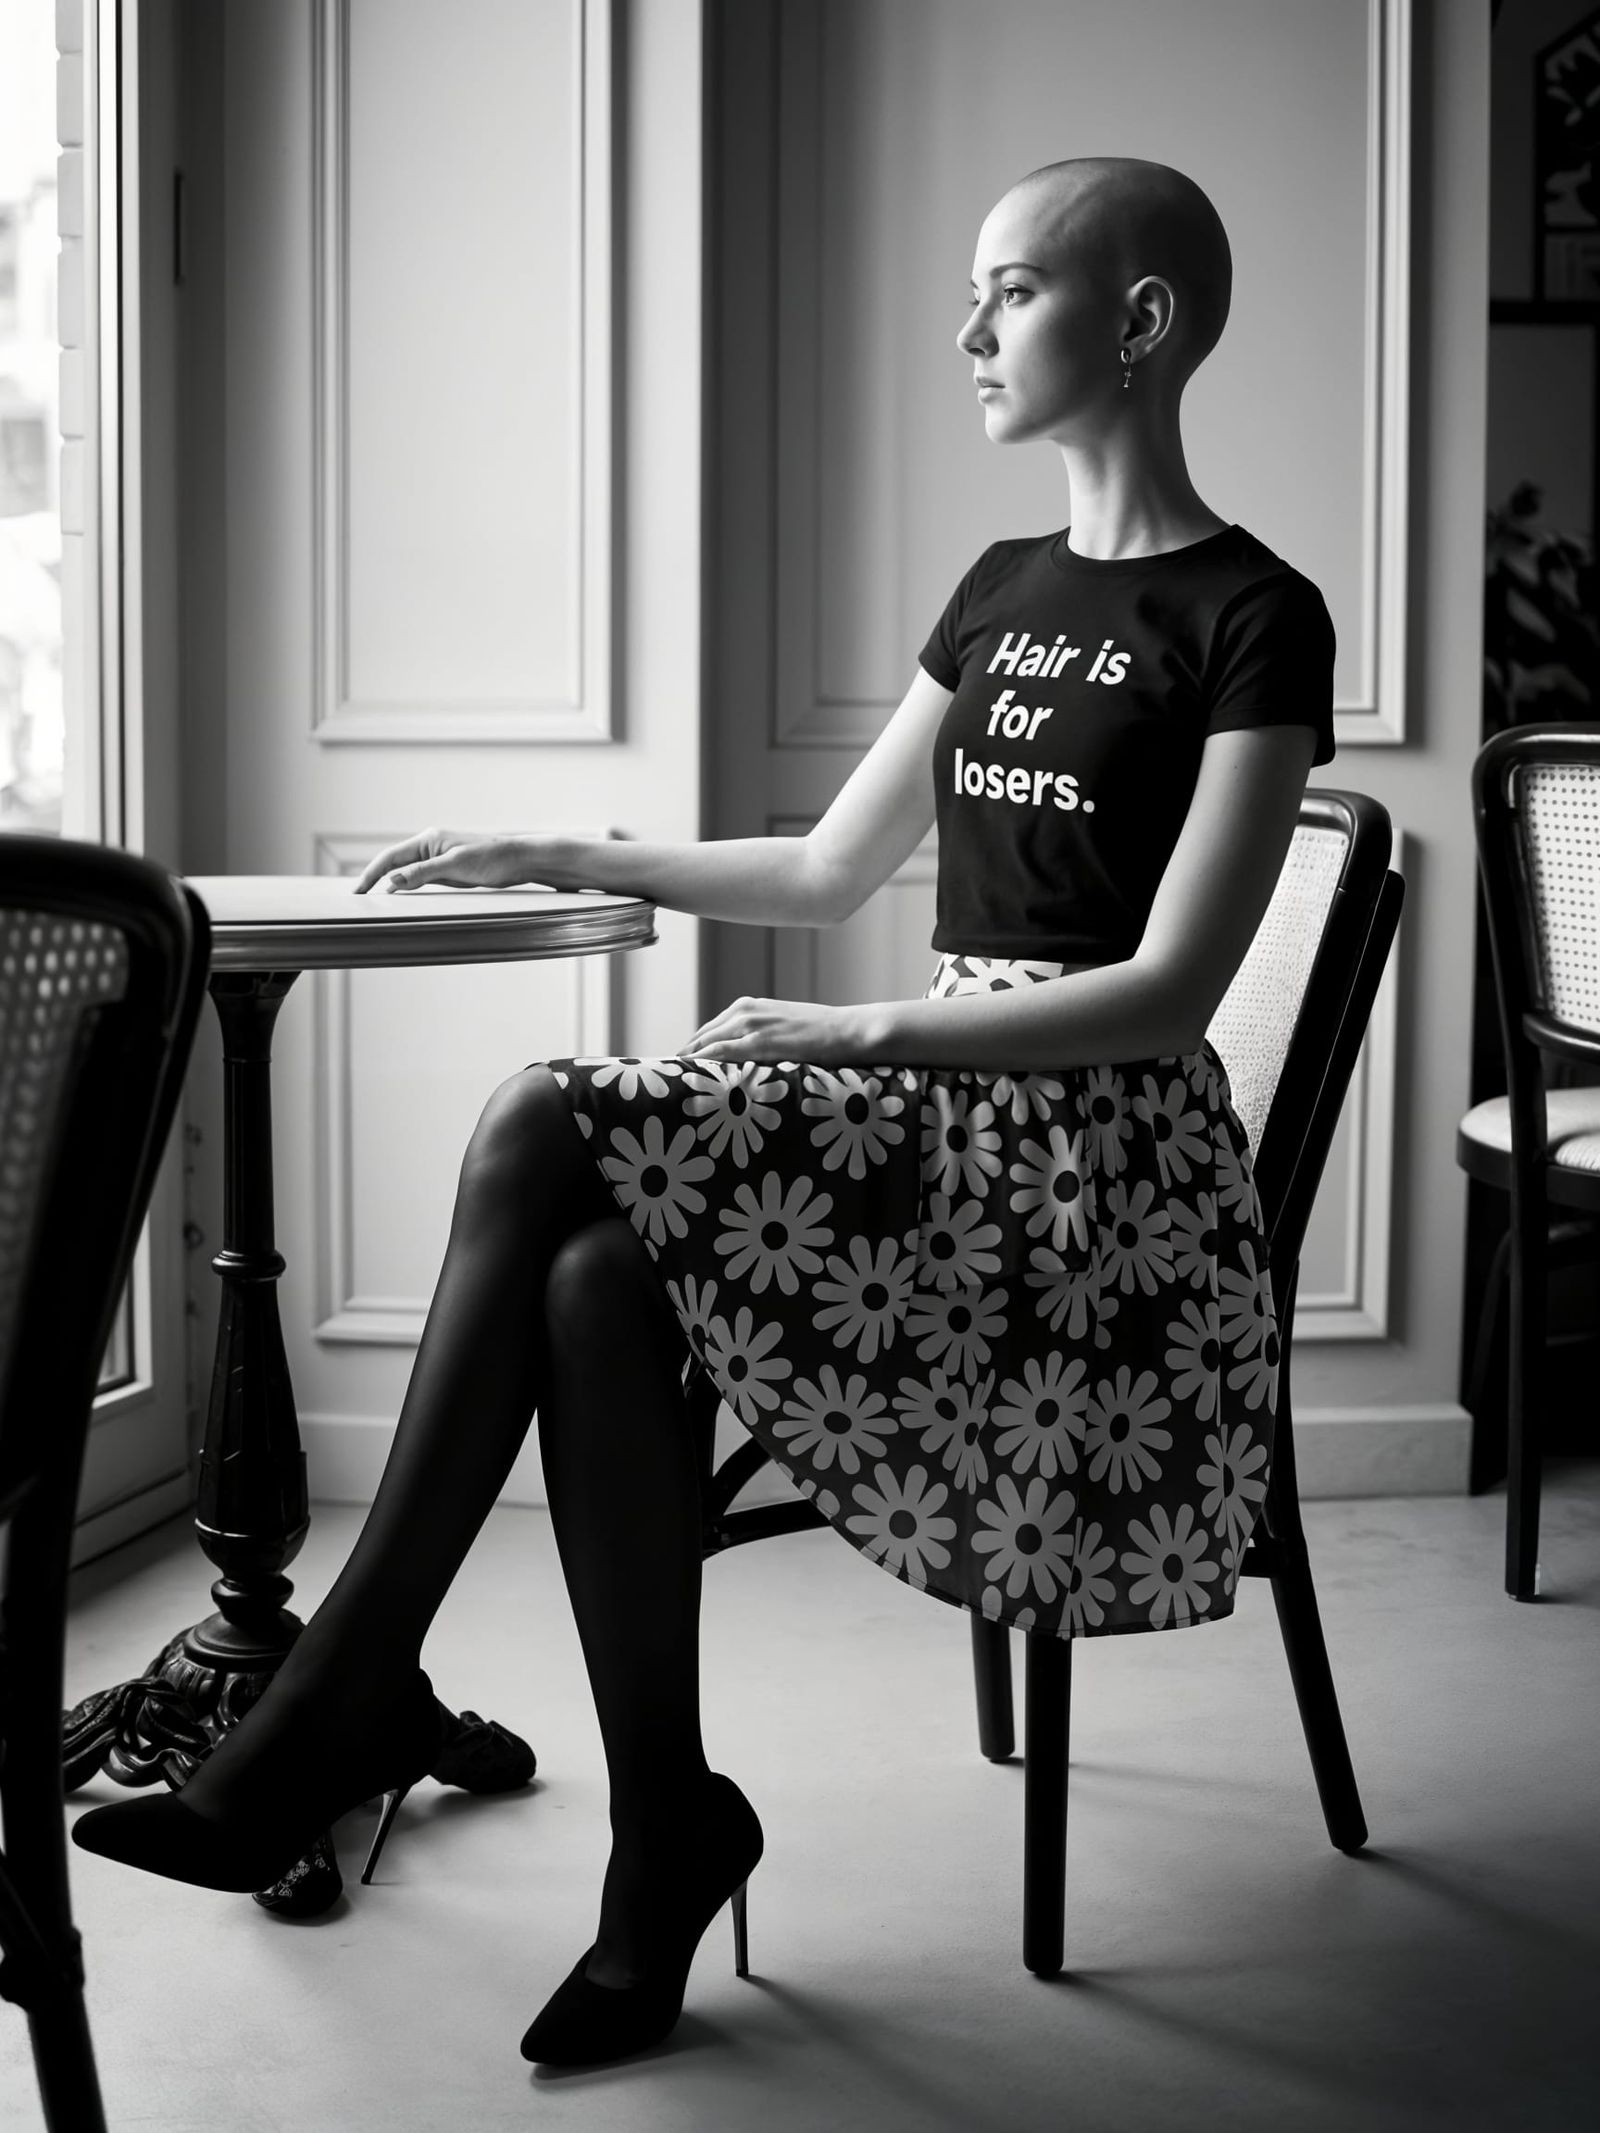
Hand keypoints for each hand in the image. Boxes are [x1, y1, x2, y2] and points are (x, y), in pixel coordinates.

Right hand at [353, 828, 565, 894]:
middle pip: (394, 864)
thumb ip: (423, 872)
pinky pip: (421, 880)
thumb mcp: (456, 866)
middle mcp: (430, 847)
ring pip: (406, 873)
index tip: (357, 891)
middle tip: (357, 897)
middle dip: (374, 879)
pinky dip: (408, 888)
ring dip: (390, 884)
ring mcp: (439, 859)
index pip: (390, 857)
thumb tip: (393, 881)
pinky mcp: (449, 870)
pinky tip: (401, 897)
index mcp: (428, 840)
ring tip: (371, 900)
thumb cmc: (492, 859)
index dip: (371, 874)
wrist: (519, 860)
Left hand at [683, 996, 874, 1065]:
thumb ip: (760, 1039)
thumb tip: (746, 1060)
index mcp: (749, 1007)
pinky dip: (705, 1063)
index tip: (679, 1069)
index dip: (692, 1051)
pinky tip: (693, 1076)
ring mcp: (752, 1024)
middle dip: (684, 1058)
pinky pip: (723, 1053)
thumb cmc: (822, 1034)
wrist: (849, 1030)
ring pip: (706, 1044)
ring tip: (673, 1083)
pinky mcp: (761, 1041)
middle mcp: (745, 1011)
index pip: (709, 1031)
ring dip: (689, 1062)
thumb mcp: (783, 1029)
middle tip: (669, 1080)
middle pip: (701, 1037)